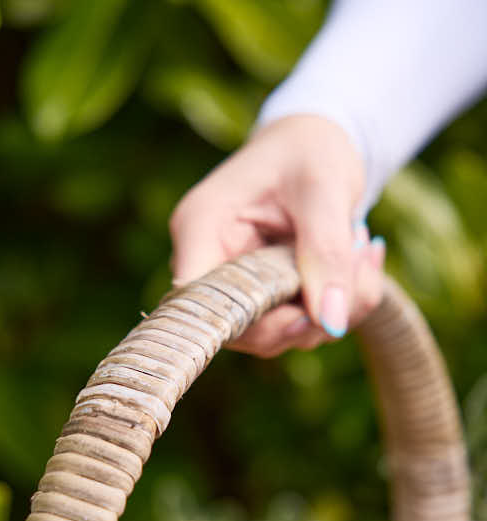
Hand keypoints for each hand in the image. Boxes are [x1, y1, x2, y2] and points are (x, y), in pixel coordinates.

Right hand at [169, 115, 385, 356]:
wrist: (318, 143)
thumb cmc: (311, 150)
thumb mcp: (325, 188)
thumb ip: (327, 252)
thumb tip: (332, 324)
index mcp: (201, 227)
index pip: (200, 304)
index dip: (249, 325)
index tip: (305, 315)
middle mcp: (208, 263)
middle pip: (242, 331)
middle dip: (307, 318)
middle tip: (356, 267)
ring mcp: (236, 286)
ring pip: (278, 335)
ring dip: (333, 309)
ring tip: (361, 250)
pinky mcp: (264, 299)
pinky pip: (300, 326)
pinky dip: (340, 305)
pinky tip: (359, 261)